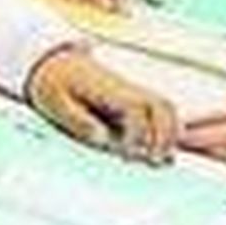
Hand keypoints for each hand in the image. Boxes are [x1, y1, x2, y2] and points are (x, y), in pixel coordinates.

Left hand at [28, 44, 177, 162]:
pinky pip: (159, 111)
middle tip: (154, 161)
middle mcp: (126, 90)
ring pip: (166, 107)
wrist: (55, 63)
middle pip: (163, 105)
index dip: (137, 134)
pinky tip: (157, 152)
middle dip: (166, 135)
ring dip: (171, 133)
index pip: (136, 109)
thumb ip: (77, 121)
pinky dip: (166, 130)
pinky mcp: (133, 99)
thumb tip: (102, 138)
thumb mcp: (55, 103)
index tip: (126, 156)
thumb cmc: (54, 84)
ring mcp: (132, 93)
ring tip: (160, 160)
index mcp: (107, 90)